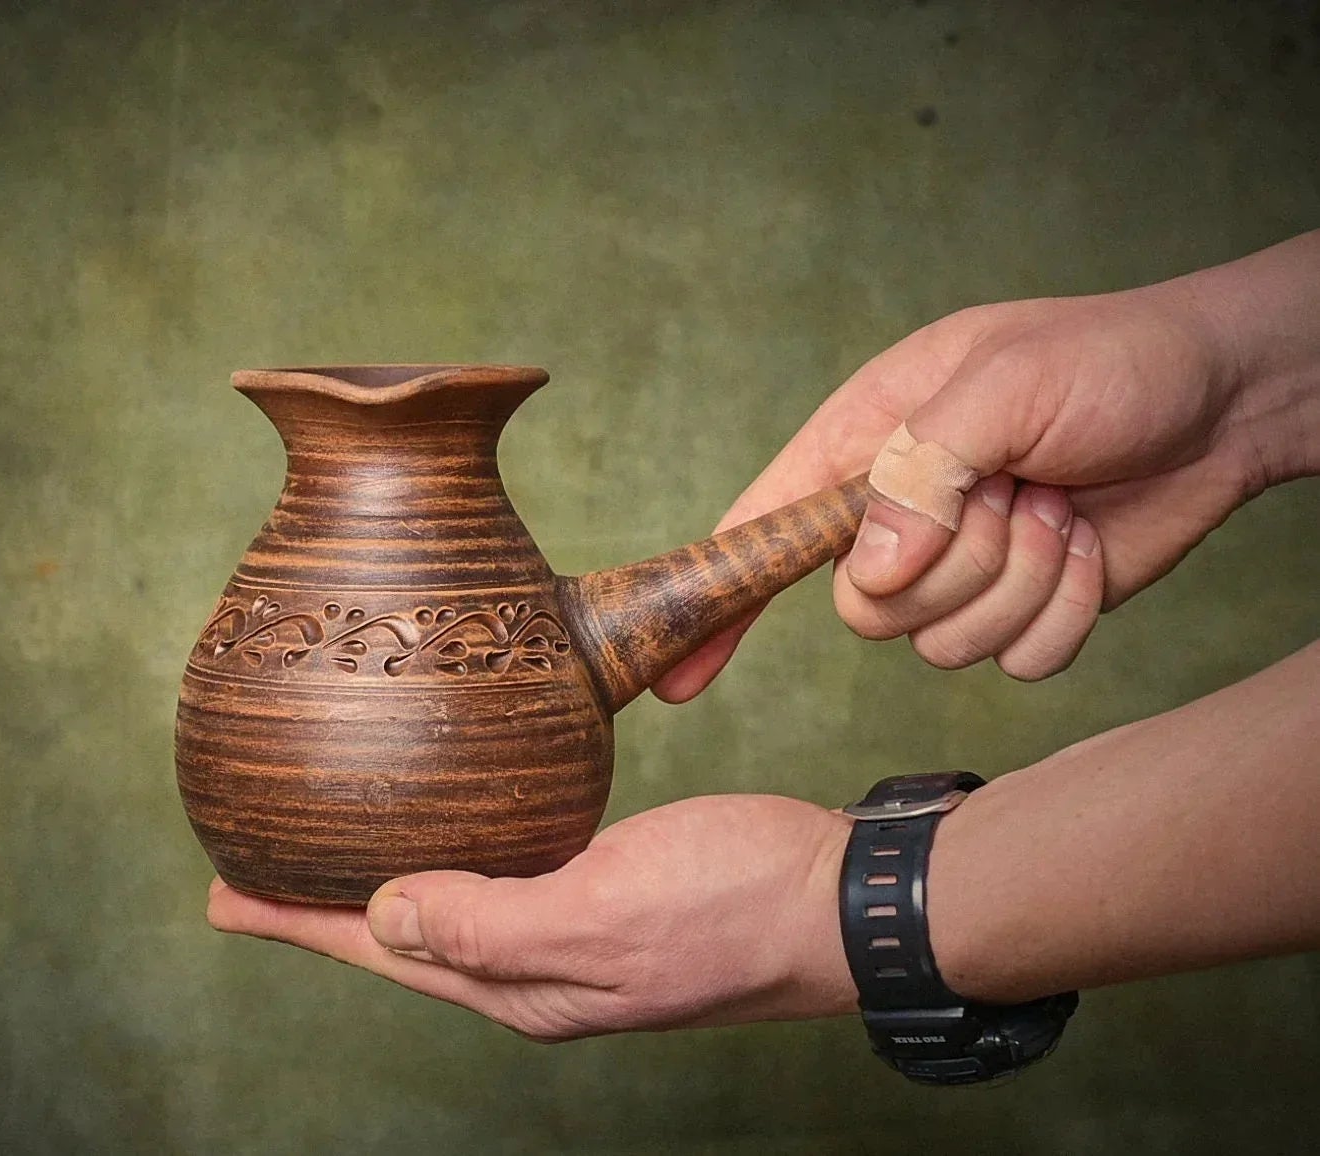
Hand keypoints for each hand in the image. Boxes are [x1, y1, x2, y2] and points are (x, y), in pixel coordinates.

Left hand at [207, 795, 855, 1040]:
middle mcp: (538, 973)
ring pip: (447, 913)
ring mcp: (573, 939)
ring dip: (379, 890)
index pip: (385, 953)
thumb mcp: (604, 911)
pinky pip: (499, 884)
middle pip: (402, 940)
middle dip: (321, 912)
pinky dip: (449, 864)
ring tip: (323, 860)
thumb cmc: (732, 901)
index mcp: (525, 986)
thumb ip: (491, 924)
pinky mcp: (605, 896)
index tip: (222, 899)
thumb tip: (384, 921)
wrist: (841, 896)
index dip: (300, 924)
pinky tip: (441, 837)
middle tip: (245, 879)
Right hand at [657, 279, 1272, 698]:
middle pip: (864, 609)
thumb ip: (919, 477)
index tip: (674, 672)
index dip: (719, 598)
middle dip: (950, 568)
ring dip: (1021, 581)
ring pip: (942, 644)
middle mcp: (902, 511)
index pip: (763, 528)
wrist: (1234, 396)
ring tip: (1060, 506)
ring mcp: (964, 569)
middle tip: (1012, 495)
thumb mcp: (1004, 387)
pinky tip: (1089, 549)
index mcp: (866, 440)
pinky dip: (1065, 614)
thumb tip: (867, 577)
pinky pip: (1016, 663)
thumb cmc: (1113, 360)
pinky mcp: (1024, 610)